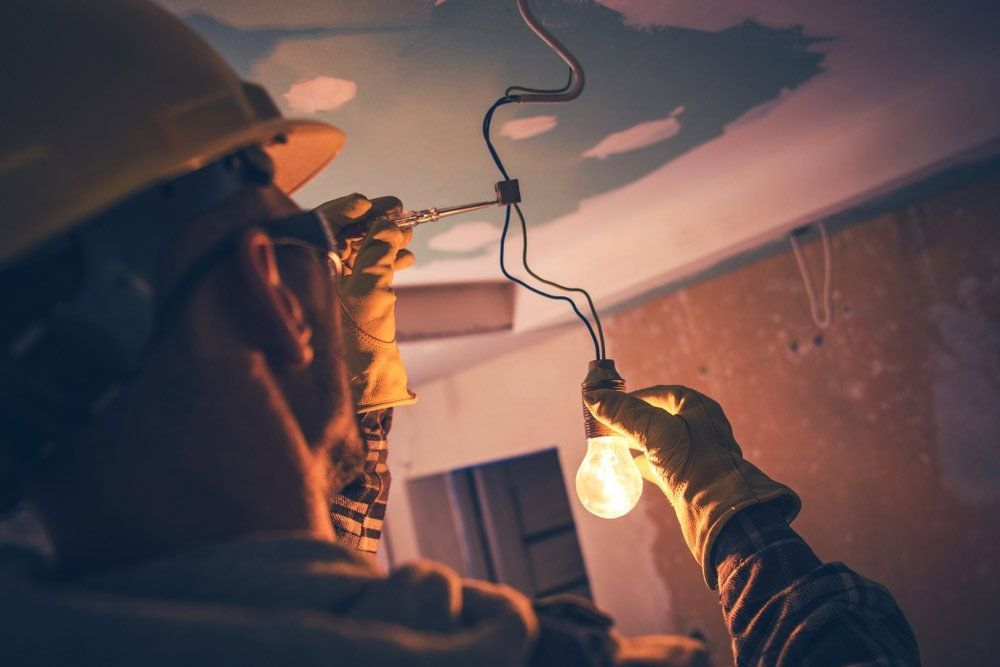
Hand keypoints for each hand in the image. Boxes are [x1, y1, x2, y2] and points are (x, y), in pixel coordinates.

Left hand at [318, 194, 415, 411]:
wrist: (363, 392)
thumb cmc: (357, 345)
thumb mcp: (371, 291)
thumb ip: (378, 252)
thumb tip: (387, 223)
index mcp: (301, 272)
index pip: (318, 227)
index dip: (345, 211)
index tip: (370, 203)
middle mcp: (307, 280)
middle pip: (335, 238)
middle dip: (369, 224)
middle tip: (398, 212)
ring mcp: (324, 294)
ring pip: (351, 257)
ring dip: (380, 242)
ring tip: (408, 235)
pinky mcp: (342, 307)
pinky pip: (359, 275)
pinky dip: (381, 264)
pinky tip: (405, 258)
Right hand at [585, 385, 799, 588]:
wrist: (721, 515)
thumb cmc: (695, 465)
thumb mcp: (656, 433)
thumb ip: (625, 414)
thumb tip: (593, 396)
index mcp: (698, 409)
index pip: (661, 394)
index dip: (634, 398)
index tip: (610, 404)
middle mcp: (699, 429)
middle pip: (658, 417)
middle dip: (631, 421)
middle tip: (606, 425)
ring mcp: (694, 455)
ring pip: (658, 442)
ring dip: (636, 442)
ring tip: (612, 445)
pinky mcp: (688, 478)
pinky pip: (660, 465)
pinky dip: (643, 464)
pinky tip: (627, 469)